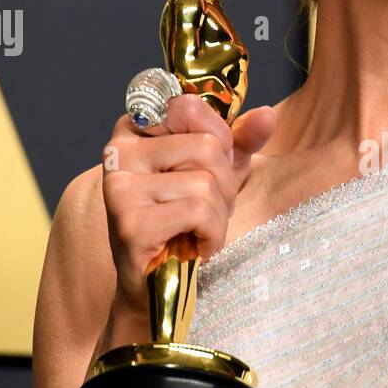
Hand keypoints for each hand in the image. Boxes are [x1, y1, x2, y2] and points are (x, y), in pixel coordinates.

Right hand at [101, 94, 276, 314]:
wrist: (158, 281)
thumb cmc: (185, 220)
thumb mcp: (219, 171)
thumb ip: (241, 140)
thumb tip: (268, 115)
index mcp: (133, 128)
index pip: (190, 106)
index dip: (219, 141)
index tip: (208, 170)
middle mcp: (118, 151)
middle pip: (205, 146)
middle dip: (224, 185)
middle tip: (206, 210)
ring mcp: (119, 186)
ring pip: (205, 182)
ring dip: (219, 215)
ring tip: (198, 230)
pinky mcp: (129, 222)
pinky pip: (198, 211)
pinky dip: (212, 234)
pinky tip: (196, 247)